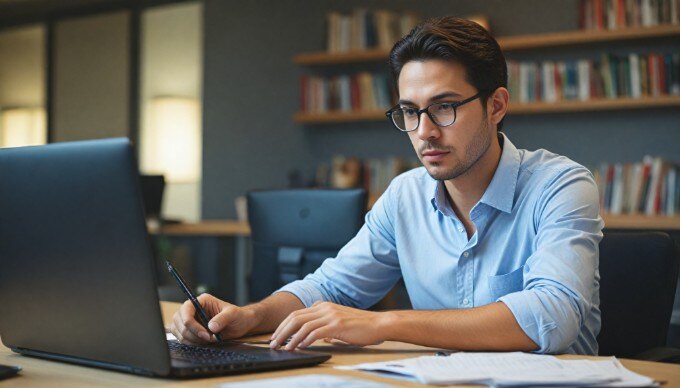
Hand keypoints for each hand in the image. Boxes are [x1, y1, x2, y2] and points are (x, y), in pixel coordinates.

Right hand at [169, 293, 257, 344]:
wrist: (240, 325)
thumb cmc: (237, 316)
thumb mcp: (233, 315)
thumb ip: (223, 319)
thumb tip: (211, 327)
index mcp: (202, 301)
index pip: (186, 308)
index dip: (191, 323)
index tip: (204, 334)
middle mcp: (193, 309)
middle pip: (179, 321)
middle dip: (191, 333)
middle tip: (208, 339)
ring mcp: (190, 319)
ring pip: (178, 330)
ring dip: (191, 339)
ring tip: (207, 340)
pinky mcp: (189, 330)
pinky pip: (181, 337)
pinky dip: (190, 343)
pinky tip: (202, 342)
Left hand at [269, 301, 386, 350]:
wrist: (379, 324)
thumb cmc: (361, 327)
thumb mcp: (340, 323)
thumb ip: (327, 327)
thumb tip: (318, 337)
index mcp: (323, 306)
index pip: (297, 314)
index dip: (284, 325)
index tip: (276, 336)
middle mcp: (325, 308)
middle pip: (296, 317)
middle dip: (282, 331)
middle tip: (273, 343)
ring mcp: (331, 315)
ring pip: (303, 325)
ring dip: (290, 337)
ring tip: (283, 347)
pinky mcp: (337, 325)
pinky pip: (315, 332)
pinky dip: (305, 339)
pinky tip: (300, 346)